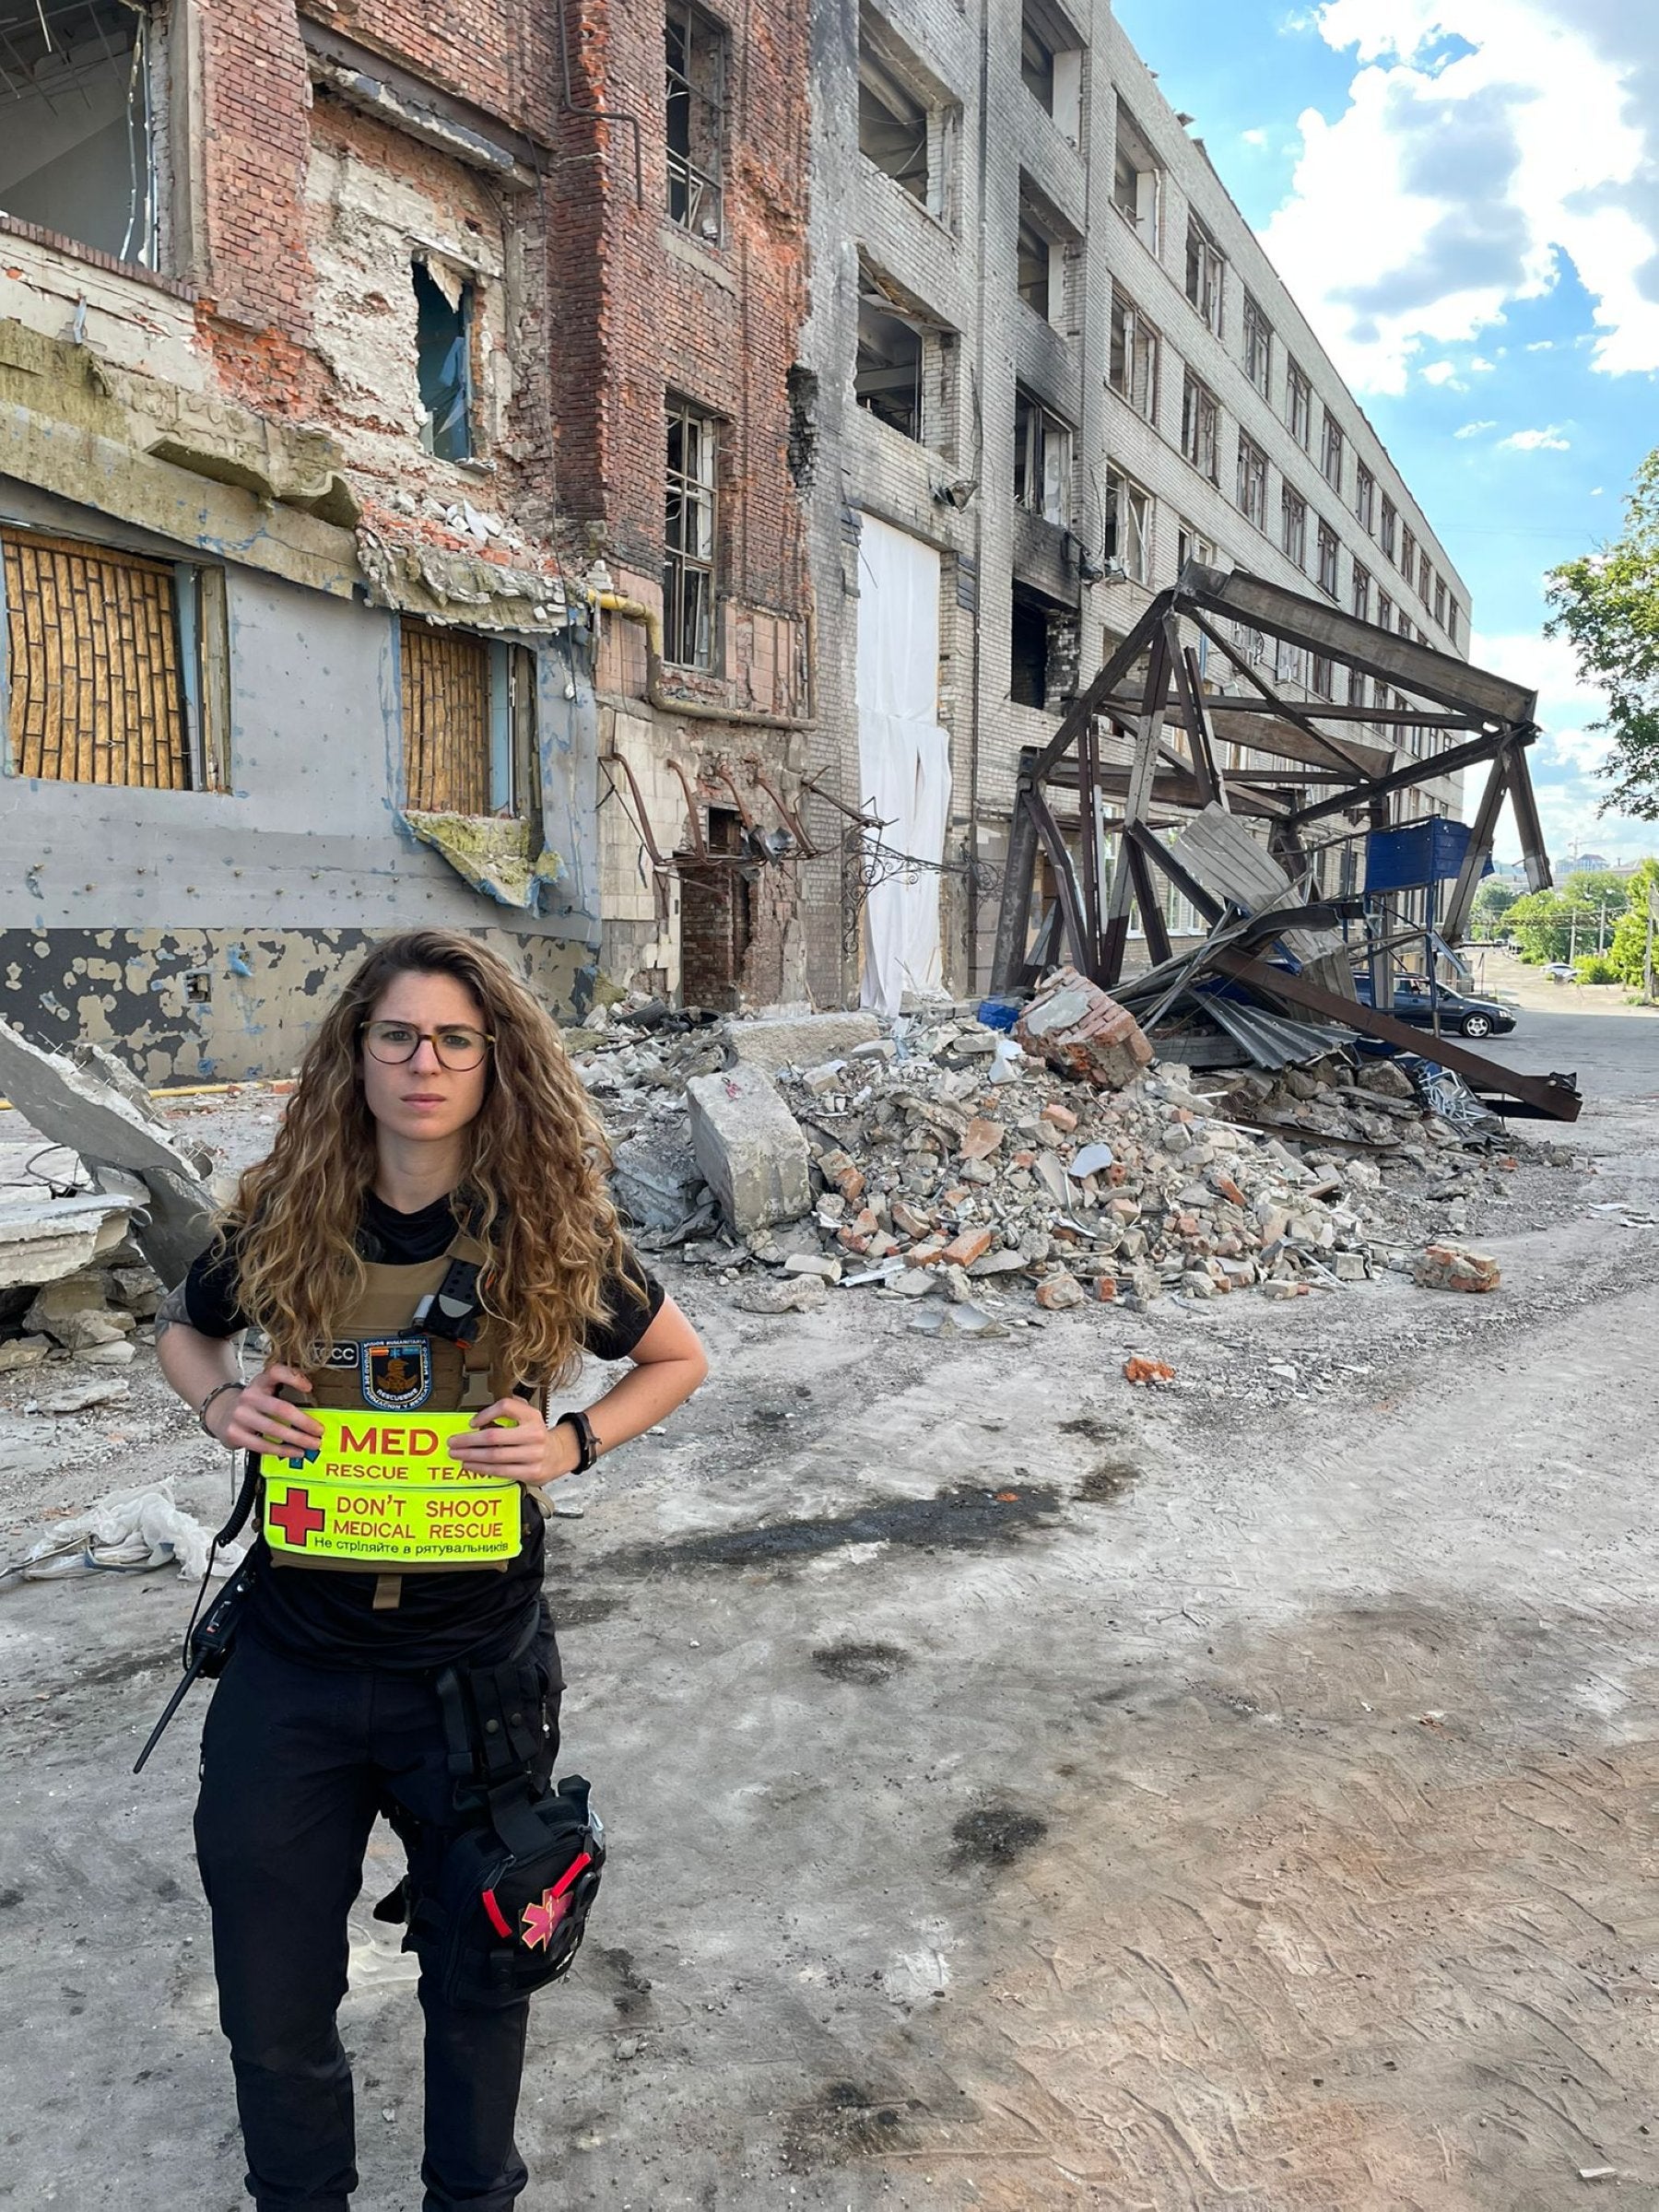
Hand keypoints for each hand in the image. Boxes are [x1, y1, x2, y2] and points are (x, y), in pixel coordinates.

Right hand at [215, 1364, 325, 1456]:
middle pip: (281, 1409)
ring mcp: (240, 1415)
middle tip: (319, 1431)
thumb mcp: (266, 1390)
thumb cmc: (253, 1403)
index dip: (293, 1377)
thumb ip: (286, 1392)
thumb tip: (316, 1409)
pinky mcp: (235, 1433)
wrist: (222, 1412)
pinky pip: (263, 1445)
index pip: (275, 1372)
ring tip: (311, 1444)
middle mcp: (249, 1396)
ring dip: (297, 1439)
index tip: (309, 1387)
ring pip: (274, 1429)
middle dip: (304, 1422)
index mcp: (260, 1382)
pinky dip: (282, 1450)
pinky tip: (295, 1451)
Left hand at [447, 1397, 579, 1487]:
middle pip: (493, 1436)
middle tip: (454, 1442)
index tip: (471, 1422)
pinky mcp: (530, 1472)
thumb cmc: (535, 1435)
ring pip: (494, 1456)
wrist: (557, 1454)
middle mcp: (534, 1434)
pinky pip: (500, 1470)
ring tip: (457, 1454)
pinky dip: (482, 1468)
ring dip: (471, 1456)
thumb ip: (510, 1409)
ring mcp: (533, 1454)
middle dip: (469, 1440)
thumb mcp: (528, 1415)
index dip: (485, 1414)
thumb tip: (479, 1415)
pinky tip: (471, 1465)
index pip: (505, 1407)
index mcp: (532, 1416)